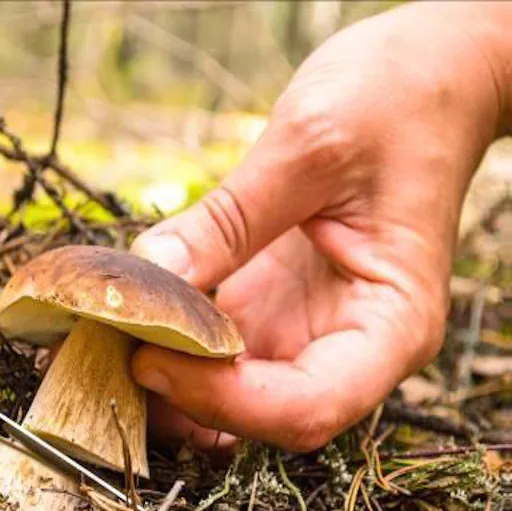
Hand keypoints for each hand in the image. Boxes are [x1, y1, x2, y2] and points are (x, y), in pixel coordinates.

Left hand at [131, 2, 511, 452]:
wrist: (422, 82)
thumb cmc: (397, 104)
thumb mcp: (310, 148)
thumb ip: (230, 220)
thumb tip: (152, 274)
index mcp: (391, 324)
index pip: (308, 405)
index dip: (221, 398)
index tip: (148, 359)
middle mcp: (350, 343)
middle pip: (262, 414)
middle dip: (182, 397)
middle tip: (105, 353)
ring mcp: (306, 327)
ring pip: (230, 393)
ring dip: (166, 381)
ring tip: (102, 340)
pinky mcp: (273, 305)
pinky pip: (215, 347)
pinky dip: (169, 342)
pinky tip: (126, 316)